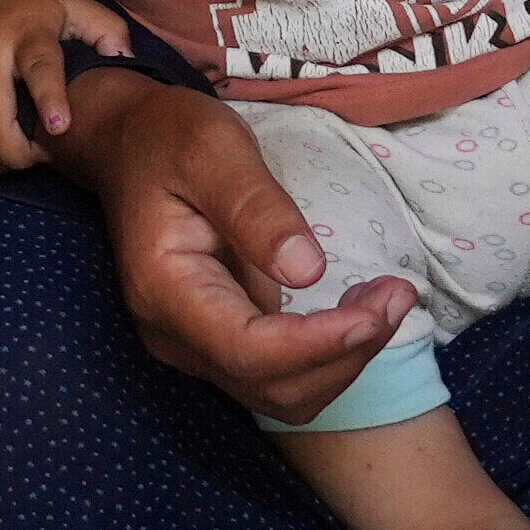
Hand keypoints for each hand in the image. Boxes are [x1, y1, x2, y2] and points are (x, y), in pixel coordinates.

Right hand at [78, 80, 407, 419]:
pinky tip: (360, 308)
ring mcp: (194, 344)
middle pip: (272, 386)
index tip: (378, 307)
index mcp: (165, 289)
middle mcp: (174, 335)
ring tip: (388, 299)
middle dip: (346, 353)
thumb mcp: (213, 149)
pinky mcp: (219, 340)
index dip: (318, 344)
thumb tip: (308, 271)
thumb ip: (256, 208)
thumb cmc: (169, 137)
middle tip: (400, 292)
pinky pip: (281, 372)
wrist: (129, 145)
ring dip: (345, 360)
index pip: (248, 350)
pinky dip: (330, 354)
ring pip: (282, 393)